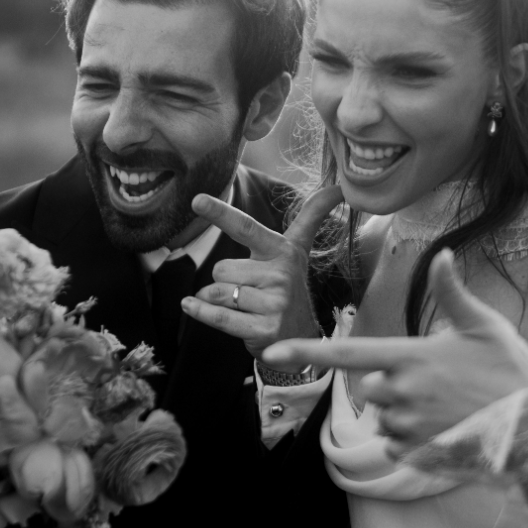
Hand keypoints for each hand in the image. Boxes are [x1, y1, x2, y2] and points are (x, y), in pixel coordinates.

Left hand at [182, 185, 342, 362]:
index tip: (196, 200)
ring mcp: (275, 304)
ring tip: (236, 304)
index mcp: (282, 251)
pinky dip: (200, 311)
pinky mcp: (265, 329)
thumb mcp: (299, 250)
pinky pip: (220, 316)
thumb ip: (312, 216)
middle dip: (222, 280)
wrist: (301, 340)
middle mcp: (281, 275)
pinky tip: (189, 305)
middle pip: (221, 268)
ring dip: (214, 299)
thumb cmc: (289, 288)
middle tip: (244, 289)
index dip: (221, 213)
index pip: (246, 228)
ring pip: (218, 292)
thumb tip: (337, 187)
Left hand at [262, 249, 527, 456]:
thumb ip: (452, 292)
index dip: (305, 351)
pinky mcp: (417, 454)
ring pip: (384, 416)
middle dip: (392, 384)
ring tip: (448, 405)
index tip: (270, 353)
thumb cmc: (513, 372)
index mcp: (409, 356)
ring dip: (404, 412)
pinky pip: (396, 443)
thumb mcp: (484, 326)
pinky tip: (446, 427)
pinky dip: (412, 437)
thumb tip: (443, 254)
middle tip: (439, 382)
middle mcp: (401, 392)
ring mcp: (408, 426)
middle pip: (371, 387)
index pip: (345, 353)